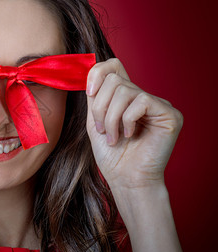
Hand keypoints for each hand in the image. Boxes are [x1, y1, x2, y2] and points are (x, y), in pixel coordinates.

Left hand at [85, 58, 183, 190]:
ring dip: (111, 118)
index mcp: (125, 98)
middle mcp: (142, 97)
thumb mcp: (95, 121)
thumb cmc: (111, 155)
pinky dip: (127, 120)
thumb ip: (94, 97)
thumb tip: (88, 73)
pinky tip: (130, 135)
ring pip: (124, 90)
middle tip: (102, 130)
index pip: (113, 66)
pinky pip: (141, 101)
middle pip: (114, 79)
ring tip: (113, 137)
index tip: (88, 92)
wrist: (125, 179)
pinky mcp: (169, 114)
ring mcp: (158, 104)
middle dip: (100, 107)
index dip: (97, 73)